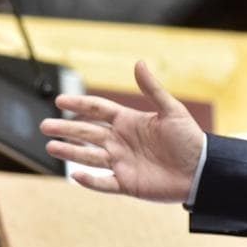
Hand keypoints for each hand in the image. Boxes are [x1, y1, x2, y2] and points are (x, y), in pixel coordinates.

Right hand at [40, 60, 203, 202]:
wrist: (201, 171)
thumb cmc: (190, 139)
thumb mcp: (171, 110)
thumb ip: (152, 89)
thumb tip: (139, 62)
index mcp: (129, 122)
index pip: (98, 110)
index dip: (79, 104)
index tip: (60, 100)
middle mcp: (121, 141)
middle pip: (87, 133)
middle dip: (66, 128)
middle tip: (45, 125)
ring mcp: (122, 163)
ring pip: (90, 156)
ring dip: (70, 151)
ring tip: (51, 146)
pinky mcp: (128, 184)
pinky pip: (104, 182)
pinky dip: (90, 180)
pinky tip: (75, 174)